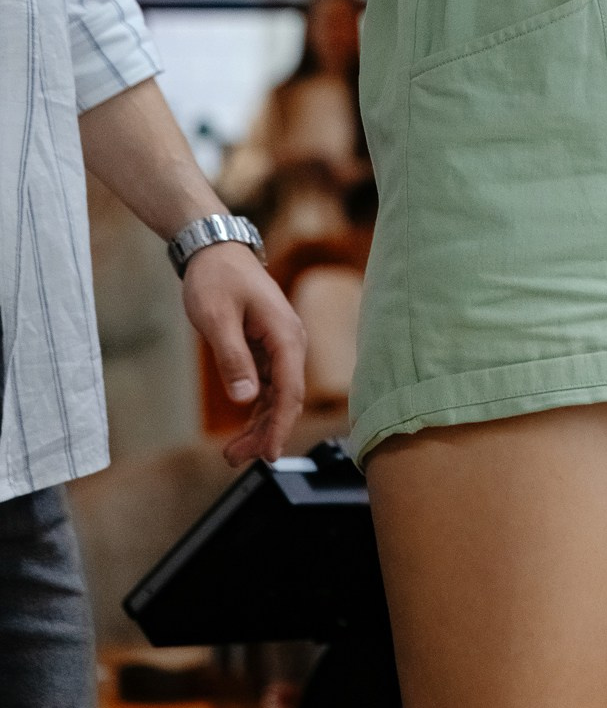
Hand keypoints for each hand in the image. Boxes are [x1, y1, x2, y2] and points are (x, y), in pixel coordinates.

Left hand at [182, 244, 306, 468]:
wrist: (215, 250)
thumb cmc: (217, 278)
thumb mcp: (217, 318)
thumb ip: (233, 358)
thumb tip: (246, 399)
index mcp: (285, 334)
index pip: (290, 391)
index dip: (281, 426)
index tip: (269, 455)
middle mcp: (290, 341)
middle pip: (287, 398)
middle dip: (266, 432)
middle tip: (234, 458)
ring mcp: (280, 344)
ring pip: (278, 395)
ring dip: (260, 424)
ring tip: (234, 452)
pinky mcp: (268, 346)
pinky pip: (269, 384)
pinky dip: (257, 407)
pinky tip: (242, 425)